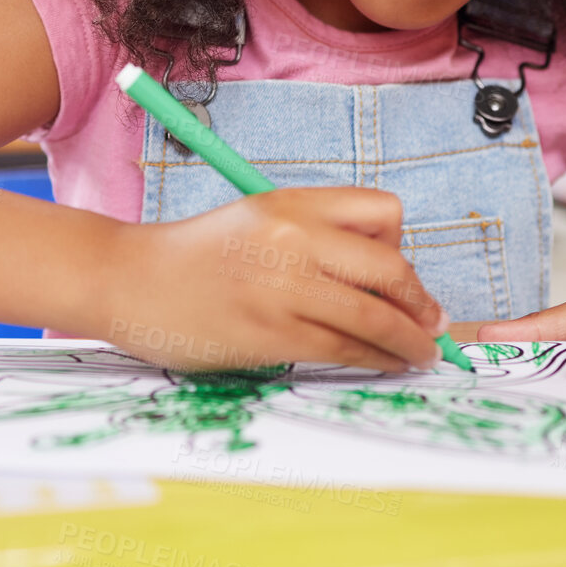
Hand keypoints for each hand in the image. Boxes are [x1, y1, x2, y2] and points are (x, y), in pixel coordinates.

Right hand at [101, 187, 448, 372]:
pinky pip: (345, 349)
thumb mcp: (261, 217)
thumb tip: (383, 274)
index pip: (384, 212)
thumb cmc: (199, 253)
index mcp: (294, 202)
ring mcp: (283, 287)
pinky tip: (384, 364)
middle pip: (391, 268)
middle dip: (421, 304)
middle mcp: (294, 238)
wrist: (132, 281)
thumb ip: (316, 233)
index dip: (402, 247)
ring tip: (421, 355)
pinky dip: (376, 360)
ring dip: (409, 342)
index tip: (404, 277)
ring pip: (374, 316)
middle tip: (433, 324)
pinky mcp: (272, 333)